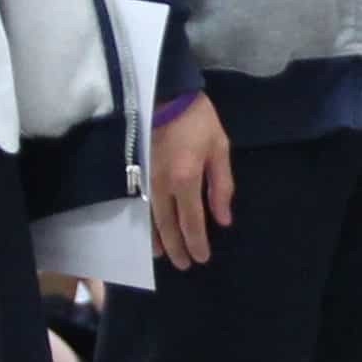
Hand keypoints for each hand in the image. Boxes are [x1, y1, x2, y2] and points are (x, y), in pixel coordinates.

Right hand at [150, 101, 234, 274]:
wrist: (165, 96)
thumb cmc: (198, 121)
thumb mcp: (220, 149)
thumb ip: (222, 186)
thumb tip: (223, 219)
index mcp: (187, 179)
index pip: (192, 221)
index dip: (196, 243)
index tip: (201, 259)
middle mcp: (164, 185)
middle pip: (168, 226)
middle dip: (177, 248)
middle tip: (184, 265)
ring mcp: (147, 180)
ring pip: (151, 219)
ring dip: (158, 240)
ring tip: (163, 256)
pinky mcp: (138, 173)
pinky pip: (140, 206)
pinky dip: (144, 223)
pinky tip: (148, 233)